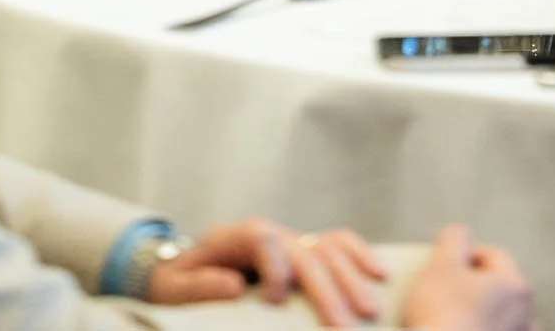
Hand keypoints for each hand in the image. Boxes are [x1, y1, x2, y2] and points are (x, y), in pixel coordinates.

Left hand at [147, 219, 385, 324]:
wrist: (183, 272)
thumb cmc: (178, 284)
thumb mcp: (175, 288)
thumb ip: (200, 285)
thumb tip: (234, 287)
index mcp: (235, 236)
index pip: (263, 238)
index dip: (274, 266)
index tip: (275, 301)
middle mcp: (268, 234)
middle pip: (304, 250)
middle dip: (327, 287)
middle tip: (344, 326)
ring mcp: (289, 241)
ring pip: (328, 248)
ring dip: (350, 278)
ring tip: (368, 311)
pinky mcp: (303, 253)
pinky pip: (336, 245)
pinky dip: (358, 256)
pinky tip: (379, 276)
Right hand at [401, 225, 532, 330]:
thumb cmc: (443, 314)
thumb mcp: (442, 262)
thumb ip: (454, 238)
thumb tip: (460, 235)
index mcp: (518, 287)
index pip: (493, 255)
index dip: (466, 253)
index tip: (445, 264)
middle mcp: (526, 318)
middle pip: (501, 289)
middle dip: (477, 286)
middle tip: (449, 290)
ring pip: (503, 321)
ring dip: (485, 316)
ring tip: (458, 318)